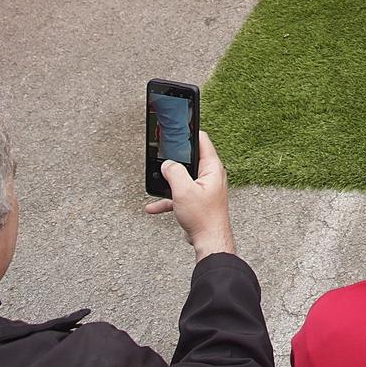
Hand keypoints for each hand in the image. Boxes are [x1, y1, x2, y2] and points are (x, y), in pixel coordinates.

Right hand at [144, 130, 235, 259]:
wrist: (209, 241)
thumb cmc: (203, 217)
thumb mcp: (183, 190)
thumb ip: (174, 172)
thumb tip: (167, 163)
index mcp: (212, 168)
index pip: (202, 141)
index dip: (190, 132)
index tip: (179, 125)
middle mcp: (210, 176)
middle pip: (190, 159)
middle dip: (174, 158)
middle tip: (162, 151)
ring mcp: (204, 189)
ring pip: (183, 178)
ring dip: (168, 182)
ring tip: (156, 180)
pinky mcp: (197, 201)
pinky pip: (180, 195)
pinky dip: (168, 199)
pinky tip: (153, 206)